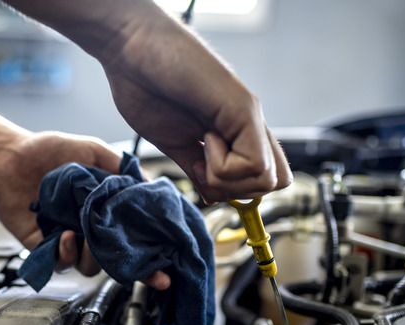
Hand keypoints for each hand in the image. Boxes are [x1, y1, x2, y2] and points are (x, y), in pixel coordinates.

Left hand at [0, 131, 171, 289]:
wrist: (9, 155)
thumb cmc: (47, 151)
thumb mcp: (93, 151)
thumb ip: (120, 168)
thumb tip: (149, 184)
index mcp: (105, 210)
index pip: (132, 239)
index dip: (149, 258)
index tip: (164, 271)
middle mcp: (88, 228)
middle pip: (115, 260)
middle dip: (127, 266)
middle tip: (128, 253)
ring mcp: (67, 239)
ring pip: (90, 266)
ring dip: (94, 256)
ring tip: (87, 236)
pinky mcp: (43, 246)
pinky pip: (60, 263)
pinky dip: (66, 253)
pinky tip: (64, 234)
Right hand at [101, 11, 291, 203]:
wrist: (131, 48)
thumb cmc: (143, 84)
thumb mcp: (172, 141)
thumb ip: (195, 168)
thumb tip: (211, 195)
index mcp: (232, 132)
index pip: (262, 177)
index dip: (235, 190)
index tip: (201, 175)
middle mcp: (247, 123)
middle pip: (274, 183)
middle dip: (235, 189)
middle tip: (203, 164)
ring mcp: (248, 115)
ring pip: (267, 180)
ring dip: (227, 177)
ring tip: (202, 145)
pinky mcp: (244, 108)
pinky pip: (254, 164)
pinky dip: (223, 166)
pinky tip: (204, 138)